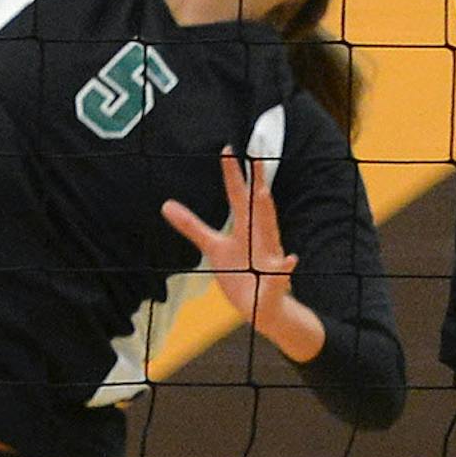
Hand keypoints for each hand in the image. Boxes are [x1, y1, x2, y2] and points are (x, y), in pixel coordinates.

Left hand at [162, 150, 296, 326]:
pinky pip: (281, 276)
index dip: (232, 174)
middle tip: (256, 157)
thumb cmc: (239, 272)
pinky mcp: (275, 284)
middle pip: (258, 205)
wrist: (262, 307)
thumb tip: (165, 205)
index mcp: (245, 227)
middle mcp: (260, 237)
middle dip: (257, 182)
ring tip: (262, 192)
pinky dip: (285, 268)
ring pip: (271, 233)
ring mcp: (269, 259)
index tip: (228, 149)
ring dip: (267, 215)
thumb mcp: (213, 247)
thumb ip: (192, 226)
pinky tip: (290, 260)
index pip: (238, 196)